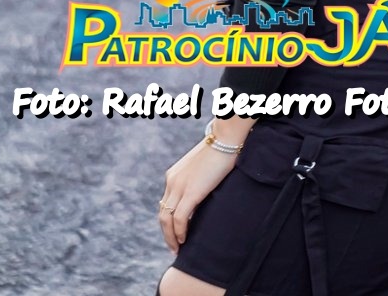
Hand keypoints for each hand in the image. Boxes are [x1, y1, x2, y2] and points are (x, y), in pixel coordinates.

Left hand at [158, 138, 238, 253]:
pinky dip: (180, 232)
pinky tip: (184, 240)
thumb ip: (196, 182)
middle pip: (162, 214)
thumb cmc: (218, 152)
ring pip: (167, 219)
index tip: (174, 234)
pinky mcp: (191, 192)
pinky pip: (180, 218)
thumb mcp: (201, 169)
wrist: (224, 140)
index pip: (165, 204)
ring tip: (178, 248)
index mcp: (173, 175)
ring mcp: (180, 186)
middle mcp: (172, 181)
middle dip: (166, 233)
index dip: (168, 222)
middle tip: (174, 246)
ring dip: (171, 236)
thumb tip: (201, 196)